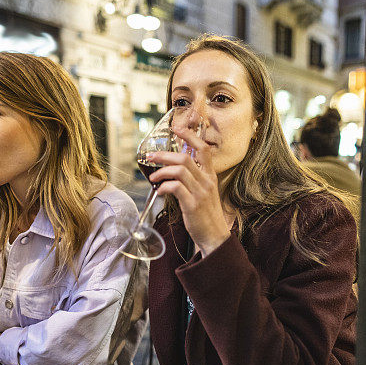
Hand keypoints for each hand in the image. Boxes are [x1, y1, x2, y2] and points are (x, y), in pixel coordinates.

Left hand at [147, 126, 230, 256]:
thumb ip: (194, 179)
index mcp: (210, 176)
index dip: (190, 136)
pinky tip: (159, 192)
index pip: (203, 149)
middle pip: (185, 157)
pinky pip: (176, 188)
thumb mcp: (204, 192)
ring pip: (179, 170)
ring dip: (161, 171)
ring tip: (153, 178)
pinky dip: (164, 187)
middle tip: (151, 156)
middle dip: (164, 154)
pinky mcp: (192, 205)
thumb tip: (175, 168)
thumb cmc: (206, 214)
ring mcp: (200, 193)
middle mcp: (207, 181)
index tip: (176, 128)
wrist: (214, 236)